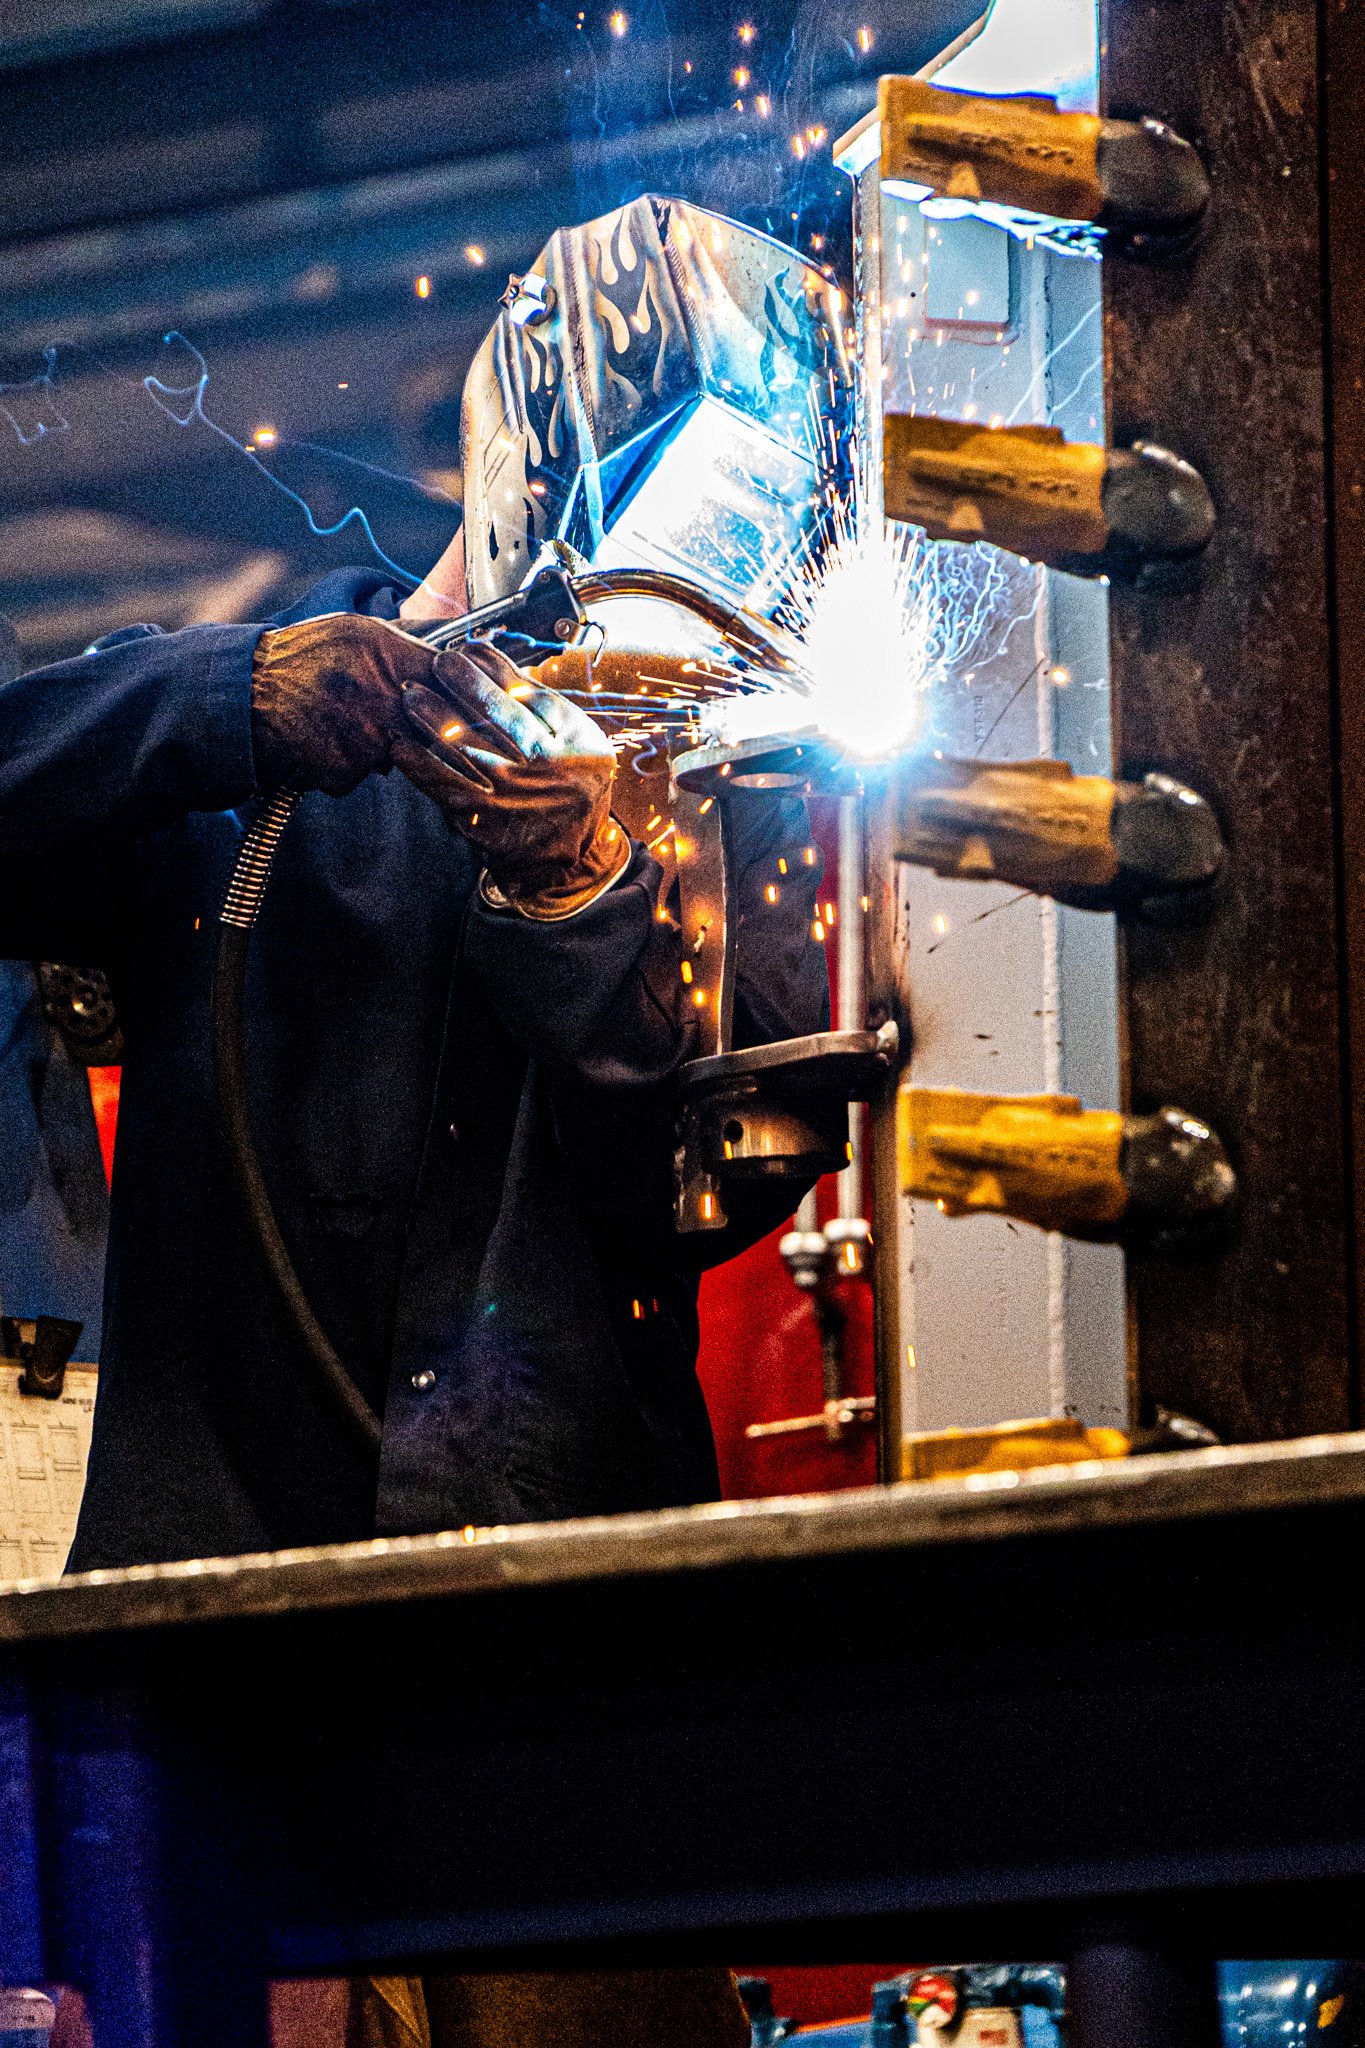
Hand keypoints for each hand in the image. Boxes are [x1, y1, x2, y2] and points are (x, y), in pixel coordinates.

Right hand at [251, 612, 438, 795]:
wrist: (241, 697)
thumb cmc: (298, 659)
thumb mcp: (351, 631)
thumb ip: (405, 639)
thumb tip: (456, 640)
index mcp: (382, 651)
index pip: (449, 677)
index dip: (453, 690)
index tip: (448, 696)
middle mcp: (377, 693)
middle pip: (431, 722)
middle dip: (418, 723)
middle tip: (386, 714)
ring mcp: (363, 736)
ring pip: (399, 752)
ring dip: (380, 746)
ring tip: (343, 723)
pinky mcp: (346, 769)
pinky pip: (363, 773)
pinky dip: (348, 764)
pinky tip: (325, 742)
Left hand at [392, 638, 630, 920]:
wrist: (565, 857)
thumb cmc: (568, 788)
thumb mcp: (580, 745)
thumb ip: (546, 709)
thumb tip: (494, 660)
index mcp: (573, 740)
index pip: (530, 694)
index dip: (496, 668)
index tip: (471, 649)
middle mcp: (546, 764)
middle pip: (498, 714)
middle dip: (463, 682)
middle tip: (439, 662)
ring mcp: (514, 792)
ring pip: (467, 745)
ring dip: (433, 717)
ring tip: (410, 694)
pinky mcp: (486, 817)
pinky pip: (446, 785)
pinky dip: (420, 765)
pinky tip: (400, 745)